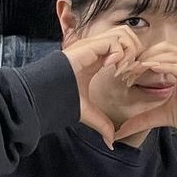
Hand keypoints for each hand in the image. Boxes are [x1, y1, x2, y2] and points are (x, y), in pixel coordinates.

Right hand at [62, 27, 144, 146]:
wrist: (43, 95)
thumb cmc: (61, 100)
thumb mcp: (88, 112)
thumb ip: (101, 124)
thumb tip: (110, 143)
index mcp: (99, 59)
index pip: (124, 47)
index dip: (131, 59)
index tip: (127, 77)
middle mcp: (98, 48)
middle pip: (127, 34)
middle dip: (134, 51)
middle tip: (126, 71)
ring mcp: (94, 45)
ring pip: (124, 33)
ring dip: (127, 51)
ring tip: (119, 68)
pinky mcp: (89, 45)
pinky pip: (114, 40)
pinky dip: (118, 52)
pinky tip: (110, 67)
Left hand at [113, 43, 176, 143]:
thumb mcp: (165, 115)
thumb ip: (144, 118)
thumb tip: (120, 131)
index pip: (159, 53)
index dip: (140, 59)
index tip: (123, 73)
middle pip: (164, 48)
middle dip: (143, 57)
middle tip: (125, 72)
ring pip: (173, 54)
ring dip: (152, 60)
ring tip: (134, 71)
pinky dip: (169, 66)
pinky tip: (154, 69)